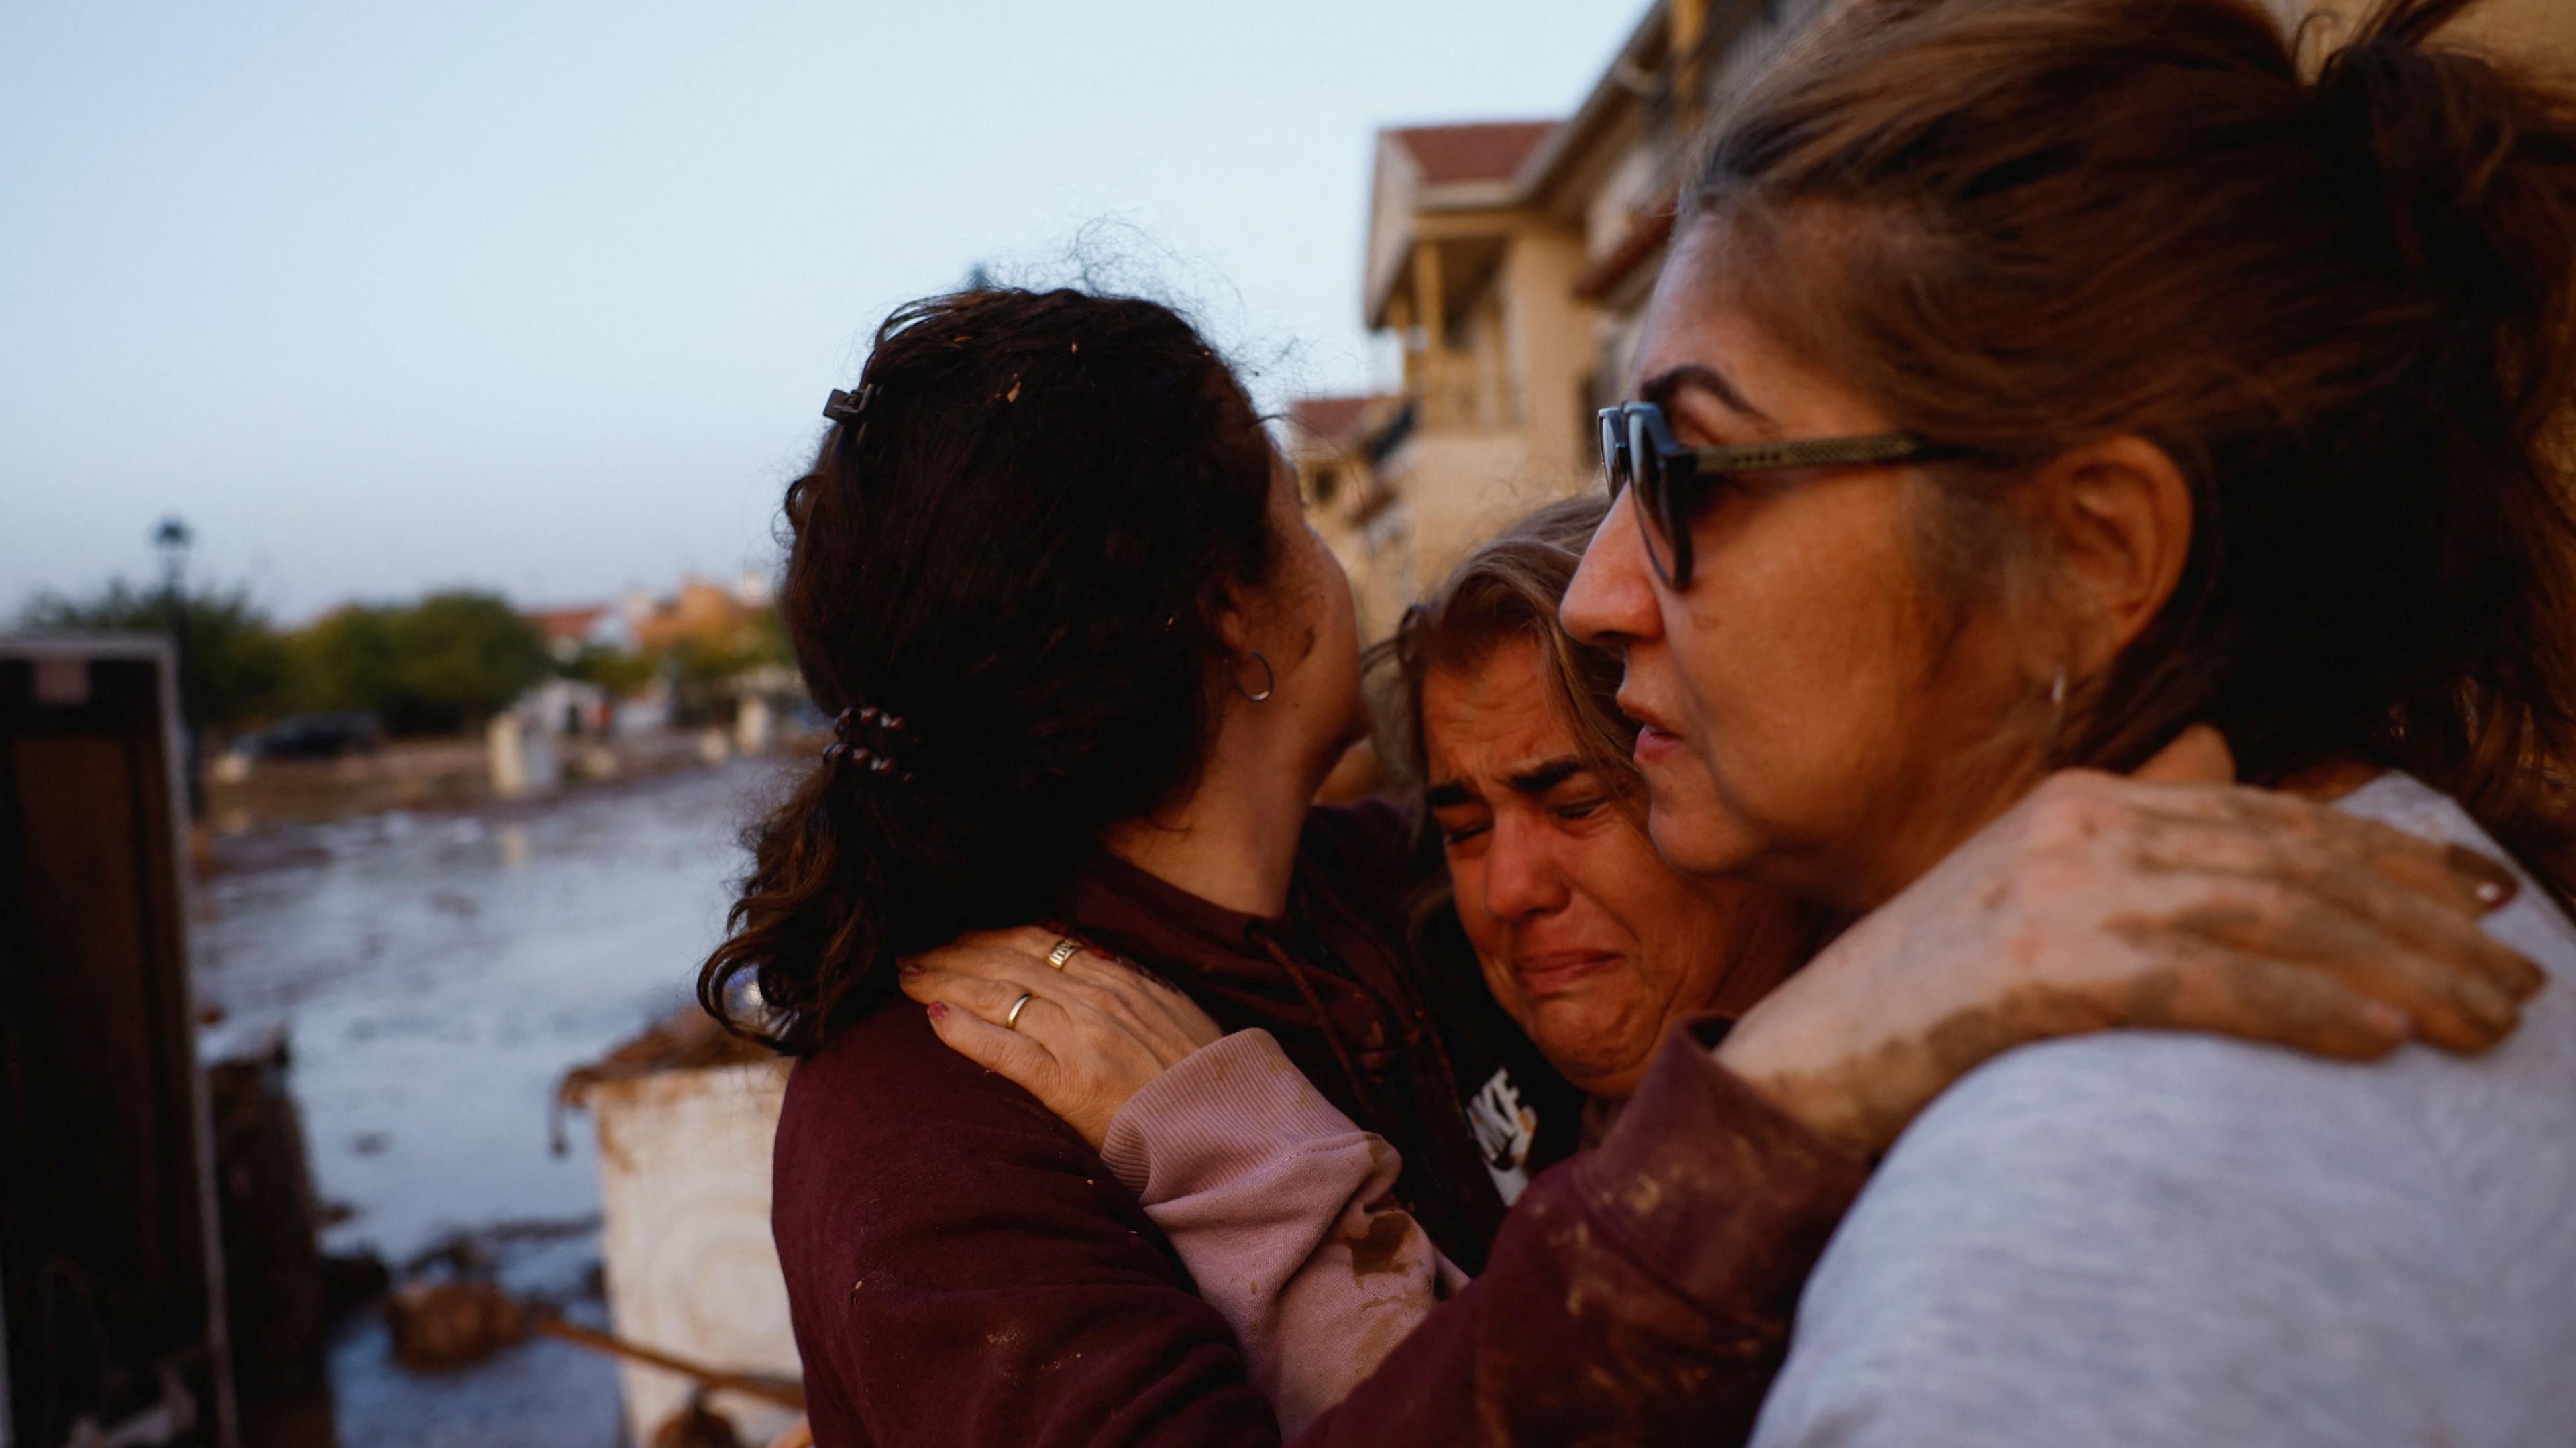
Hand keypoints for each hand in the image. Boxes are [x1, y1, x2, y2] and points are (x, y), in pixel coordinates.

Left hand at [899, 926, 1223, 1147]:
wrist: (1227, 1130)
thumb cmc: (1201, 1082)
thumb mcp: (1171, 1015)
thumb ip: (1127, 991)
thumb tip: (1085, 970)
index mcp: (1122, 979)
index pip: (1041, 941)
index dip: (991, 934)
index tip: (958, 934)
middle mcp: (1098, 999)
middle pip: (1009, 961)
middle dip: (955, 952)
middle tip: (913, 951)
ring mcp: (1082, 1039)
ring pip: (998, 995)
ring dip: (945, 981)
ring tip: (908, 977)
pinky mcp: (1070, 1083)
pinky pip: (1005, 1048)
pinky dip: (965, 1030)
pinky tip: (933, 1018)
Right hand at [1717, 727, 2546, 1154]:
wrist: (1804, 1058)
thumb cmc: (1925, 990)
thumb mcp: (2025, 880)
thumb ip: (2125, 820)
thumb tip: (2215, 753)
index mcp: (2083, 798)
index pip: (2268, 818)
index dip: (2388, 856)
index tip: (2482, 898)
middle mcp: (2079, 826)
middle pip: (2287, 866)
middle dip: (2418, 924)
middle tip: (2517, 977)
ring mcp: (2056, 892)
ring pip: (2266, 923)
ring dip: (2393, 974)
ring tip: (2483, 1019)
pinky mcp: (2039, 969)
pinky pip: (2203, 987)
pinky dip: (2301, 1011)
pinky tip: (2380, 1040)